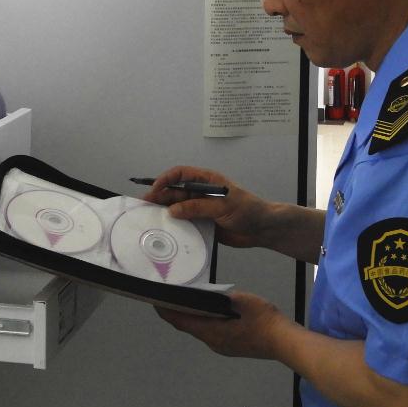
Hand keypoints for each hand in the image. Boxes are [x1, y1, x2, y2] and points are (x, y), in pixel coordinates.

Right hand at [141, 165, 276, 249]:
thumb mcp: (224, 206)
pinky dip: (176, 226)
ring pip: (178, 208)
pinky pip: (185, 223)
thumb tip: (173, 210)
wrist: (263, 229)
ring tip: (151, 220)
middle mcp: (201, 193)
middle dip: (159, 197)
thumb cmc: (249, 210)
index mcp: (207, 180)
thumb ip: (198, 207)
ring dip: (165, 213)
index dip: (165, 179)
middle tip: (144, 207)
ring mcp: (201, 208)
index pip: (180, 174)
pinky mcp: (202, 223)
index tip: (154, 190)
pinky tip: (167, 231)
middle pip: (175, 192)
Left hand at [156, 292, 285, 360]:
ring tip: (187, 301)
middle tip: (168, 297)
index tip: (154, 301)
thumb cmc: (264, 322)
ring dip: (191, 317)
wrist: (285, 342)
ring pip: (199, 330)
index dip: (165, 311)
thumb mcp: (242, 301)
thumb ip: (222, 297)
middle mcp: (213, 342)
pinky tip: (210, 311)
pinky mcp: (231, 346)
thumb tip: (208, 295)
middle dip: (176, 312)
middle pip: (187, 326)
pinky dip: (204, 321)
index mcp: (212, 332)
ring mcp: (222, 347)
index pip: (180, 321)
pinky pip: (211, 332)